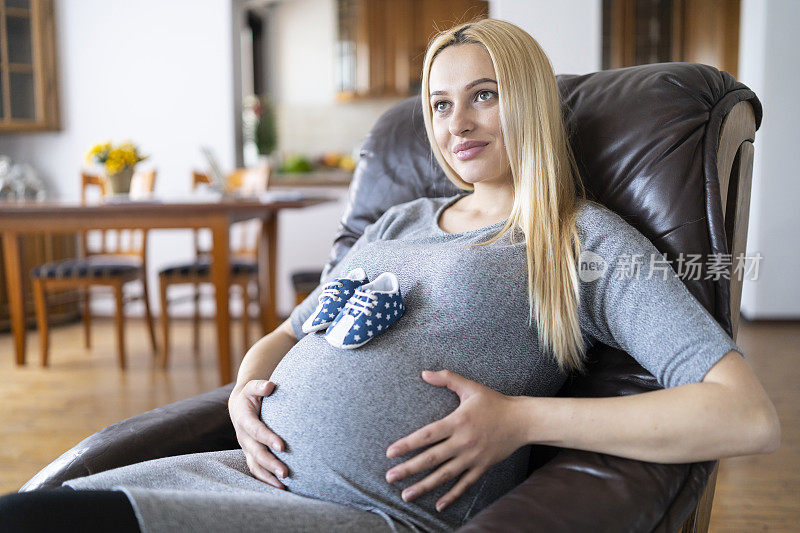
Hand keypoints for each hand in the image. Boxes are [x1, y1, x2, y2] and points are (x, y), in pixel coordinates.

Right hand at [229, 379, 287, 489]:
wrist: (239, 406)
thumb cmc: (251, 395)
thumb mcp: (252, 387)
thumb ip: (260, 386)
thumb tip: (270, 385)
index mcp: (244, 419)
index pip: (256, 430)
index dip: (268, 438)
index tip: (282, 446)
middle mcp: (243, 436)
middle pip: (256, 453)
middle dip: (271, 463)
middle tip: (286, 472)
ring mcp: (246, 447)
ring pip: (255, 465)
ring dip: (268, 476)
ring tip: (284, 484)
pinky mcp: (250, 455)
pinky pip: (256, 470)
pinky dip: (266, 480)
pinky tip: (281, 487)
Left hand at [385, 370, 525, 511]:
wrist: (522, 420)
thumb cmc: (494, 402)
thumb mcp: (471, 387)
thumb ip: (447, 378)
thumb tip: (424, 373)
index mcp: (457, 422)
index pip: (427, 435)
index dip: (407, 444)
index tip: (390, 453)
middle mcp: (463, 442)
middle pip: (431, 458)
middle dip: (409, 469)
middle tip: (390, 477)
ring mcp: (472, 457)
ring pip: (444, 475)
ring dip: (424, 486)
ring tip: (406, 495)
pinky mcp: (482, 467)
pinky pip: (465, 484)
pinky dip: (452, 496)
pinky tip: (438, 505)